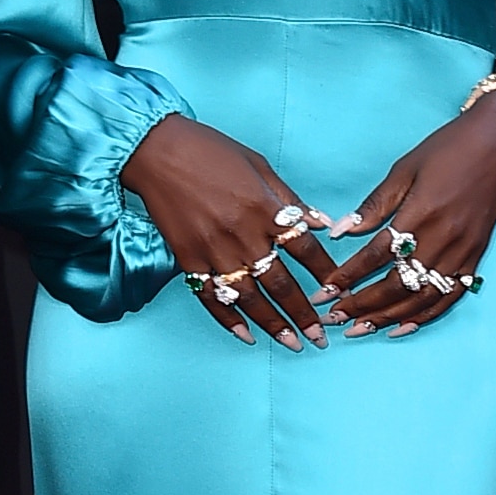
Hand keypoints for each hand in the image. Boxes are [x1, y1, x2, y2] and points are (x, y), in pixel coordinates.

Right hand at [119, 114, 337, 346]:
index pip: (306, 250)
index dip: (326, 273)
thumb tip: (322, 223)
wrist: (156, 151)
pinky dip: (228, 320)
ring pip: (250, 298)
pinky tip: (247, 336)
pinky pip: (212, 297)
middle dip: (304, 313)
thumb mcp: (258, 166)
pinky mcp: (188, 259)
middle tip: (321, 337)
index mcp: (265, 209)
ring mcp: (214, 251)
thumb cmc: (210, 151)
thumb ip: (290, 199)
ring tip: (293, 343)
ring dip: (273, 325)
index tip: (339, 291)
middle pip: (282, 283)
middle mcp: (243, 235)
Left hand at [319, 94, 495, 334]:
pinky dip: (425, 316)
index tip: (325, 292)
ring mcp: (462, 252)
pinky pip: (449, 297)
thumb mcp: (404, 169)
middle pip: (396, 285)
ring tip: (360, 329)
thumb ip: (374, 205)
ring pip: (421, 298)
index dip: (348, 277)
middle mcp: (442, 239)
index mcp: (420, 214)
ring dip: (388, 317)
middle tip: (334, 318)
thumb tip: (339, 232)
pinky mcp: (476, 257)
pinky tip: (402, 326)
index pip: (376, 256)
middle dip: (361, 305)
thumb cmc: (448, 149)